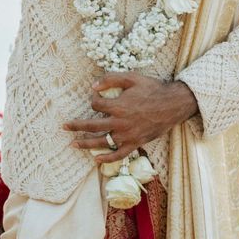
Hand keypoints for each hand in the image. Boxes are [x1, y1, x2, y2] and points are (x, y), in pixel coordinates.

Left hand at [64, 72, 198, 163]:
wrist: (173, 104)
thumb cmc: (153, 89)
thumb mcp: (132, 78)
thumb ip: (111, 79)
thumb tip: (92, 86)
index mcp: (119, 106)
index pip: (96, 105)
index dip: (94, 100)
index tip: (97, 98)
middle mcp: (120, 123)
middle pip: (92, 126)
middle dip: (76, 126)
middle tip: (64, 126)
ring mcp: (127, 135)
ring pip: (102, 142)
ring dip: (85, 144)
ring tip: (73, 144)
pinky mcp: (135, 143)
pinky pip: (119, 154)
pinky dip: (107, 159)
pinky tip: (96, 160)